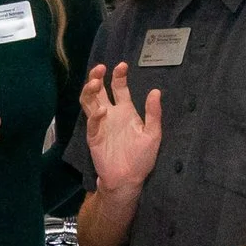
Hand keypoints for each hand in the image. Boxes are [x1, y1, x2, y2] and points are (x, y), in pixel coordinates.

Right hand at [79, 61, 161, 192]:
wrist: (128, 179)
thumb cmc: (142, 158)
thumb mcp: (153, 134)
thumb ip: (153, 113)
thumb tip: (156, 91)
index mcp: (126, 111)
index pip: (118, 88)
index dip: (118, 76)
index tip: (121, 65)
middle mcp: (111, 114)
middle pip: (99, 90)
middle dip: (97, 77)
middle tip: (100, 68)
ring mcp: (100, 125)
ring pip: (89, 102)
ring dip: (90, 91)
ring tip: (95, 82)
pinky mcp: (93, 137)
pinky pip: (92, 123)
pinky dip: (96, 115)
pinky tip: (103, 110)